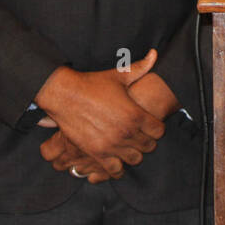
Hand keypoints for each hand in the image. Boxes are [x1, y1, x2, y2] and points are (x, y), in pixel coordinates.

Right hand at [34, 49, 165, 178]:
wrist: (65, 94)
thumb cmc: (93, 84)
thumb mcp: (119, 75)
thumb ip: (140, 67)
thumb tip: (154, 54)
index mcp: (136, 114)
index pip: (159, 131)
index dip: (157, 128)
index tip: (151, 125)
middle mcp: (126, 132)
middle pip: (149, 147)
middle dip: (147, 141)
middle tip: (140, 136)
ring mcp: (112, 145)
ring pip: (134, 159)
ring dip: (133, 154)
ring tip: (128, 147)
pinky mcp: (96, 153)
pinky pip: (114, 170)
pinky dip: (117, 168)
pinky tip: (116, 161)